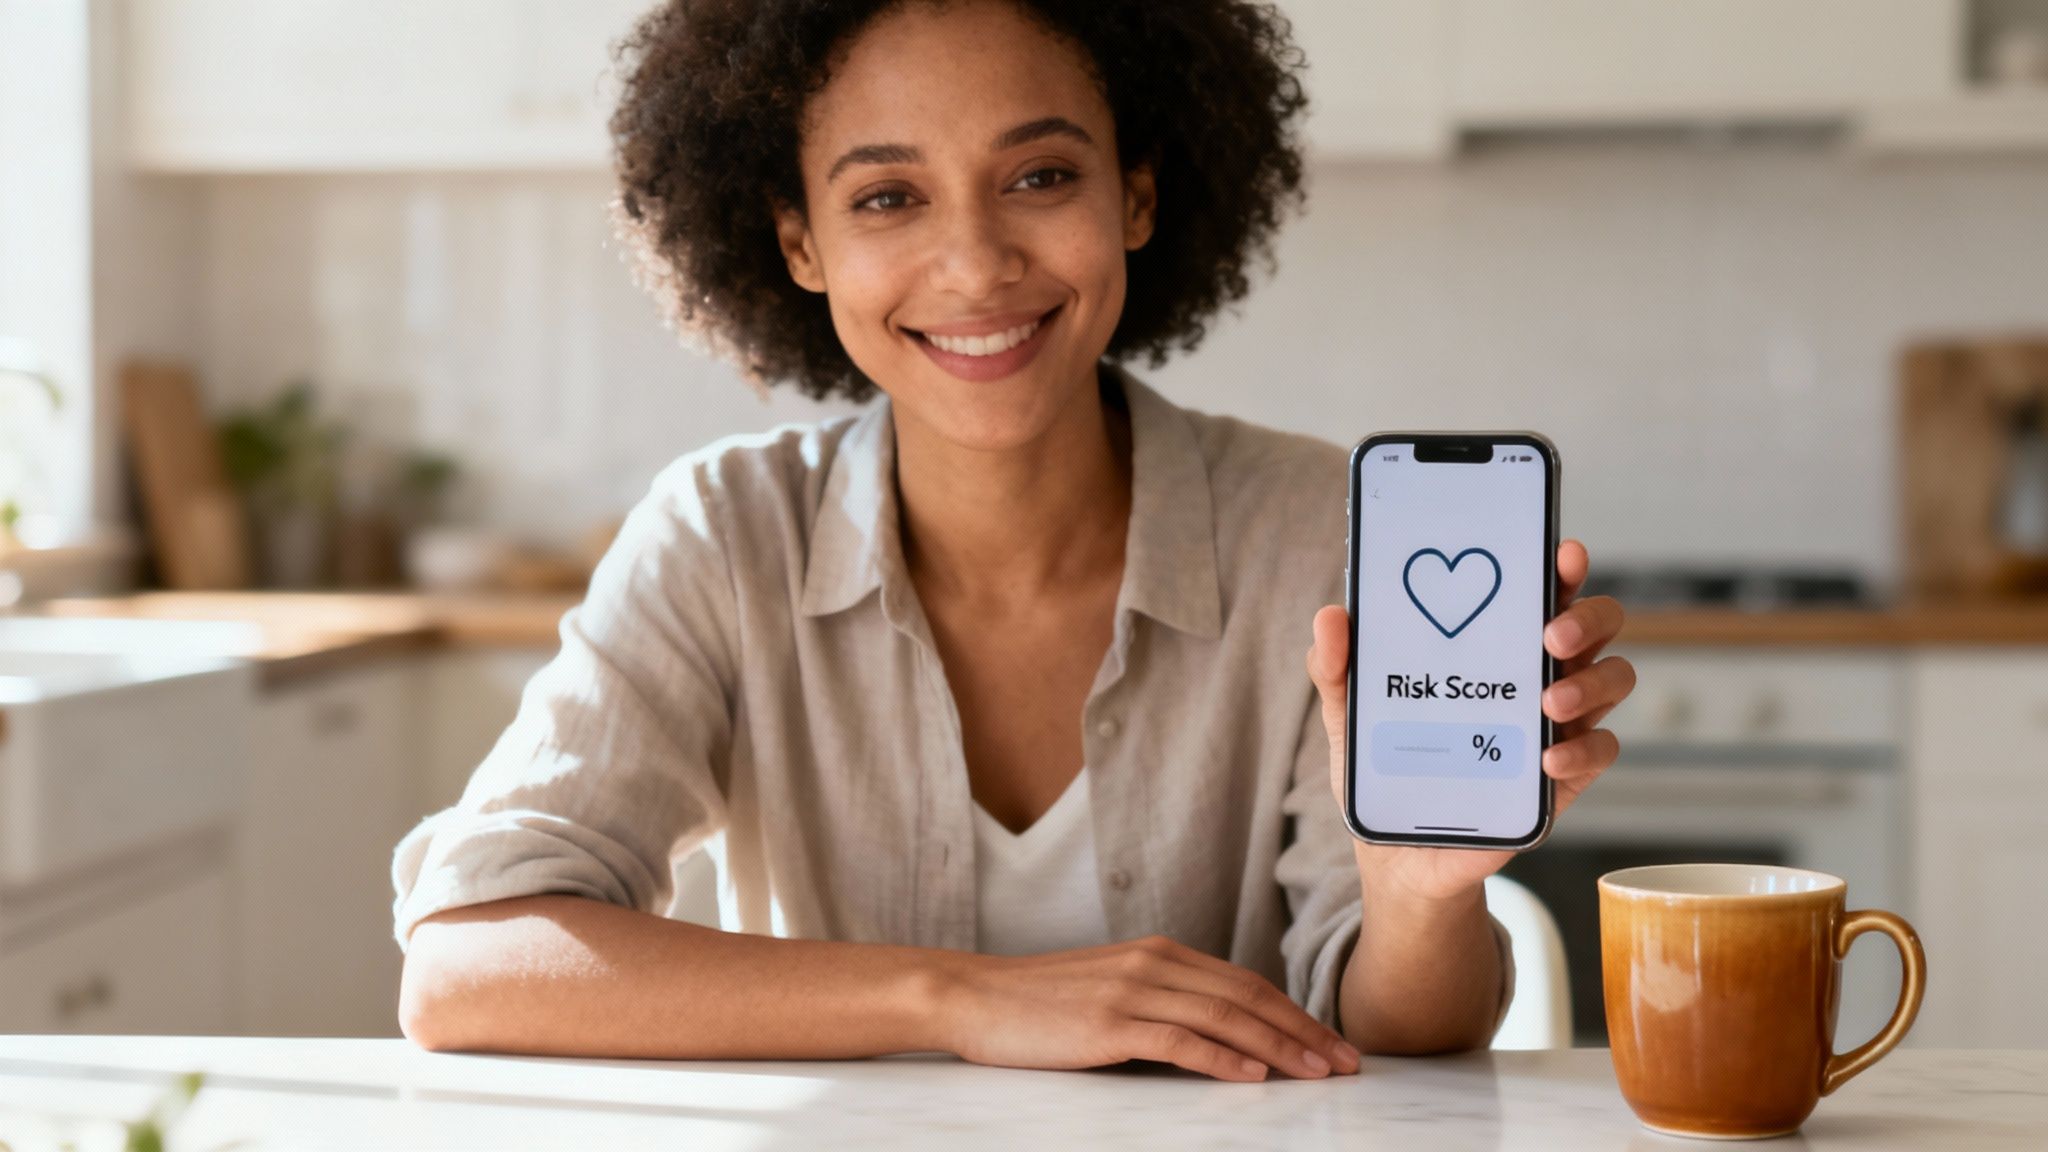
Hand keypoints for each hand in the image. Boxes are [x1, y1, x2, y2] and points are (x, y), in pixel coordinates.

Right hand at [933, 936, 1361, 1081]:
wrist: (972, 996)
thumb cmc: (1038, 1003)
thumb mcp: (1110, 989)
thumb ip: (1162, 1000)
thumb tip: (1218, 1037)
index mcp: (1159, 953)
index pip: (1245, 983)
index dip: (1294, 1013)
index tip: (1331, 1043)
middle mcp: (1154, 963)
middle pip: (1248, 997)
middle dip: (1304, 1031)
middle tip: (1347, 1064)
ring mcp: (1132, 991)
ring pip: (1225, 1018)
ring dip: (1279, 1048)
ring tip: (1318, 1074)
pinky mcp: (1109, 1023)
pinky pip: (1180, 1040)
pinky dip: (1224, 1059)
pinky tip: (1254, 1078)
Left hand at [1305, 538, 1635, 902]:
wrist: (1397, 855)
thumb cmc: (1384, 768)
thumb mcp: (1350, 715)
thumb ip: (1337, 667)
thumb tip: (1331, 617)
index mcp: (1495, 643)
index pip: (1541, 590)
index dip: (1560, 566)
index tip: (1561, 552)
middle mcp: (1537, 672)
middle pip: (1598, 625)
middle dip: (1589, 616)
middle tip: (1550, 632)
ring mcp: (1557, 724)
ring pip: (1614, 678)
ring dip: (1591, 681)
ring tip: (1549, 700)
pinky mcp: (1563, 778)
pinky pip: (1601, 750)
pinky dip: (1584, 750)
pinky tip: (1548, 760)